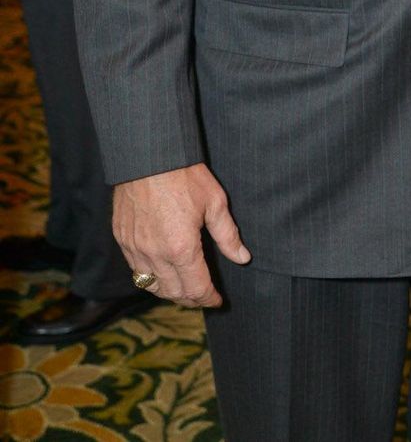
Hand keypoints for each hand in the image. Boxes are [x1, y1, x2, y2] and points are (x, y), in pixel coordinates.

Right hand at [113, 162, 250, 306]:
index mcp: (181, 249)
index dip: (208, 298)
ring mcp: (135, 249)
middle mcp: (155, 255)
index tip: (217, 300)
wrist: (148, 156)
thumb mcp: (215, 202)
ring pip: (151, 285)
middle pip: (173, 292)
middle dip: (190, 299)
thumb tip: (242, 258)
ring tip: (183, 288)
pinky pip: (135, 270)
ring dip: (168, 292)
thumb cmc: (184, 175)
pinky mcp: (122, 239)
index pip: (196, 288)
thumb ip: (228, 235)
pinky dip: (149, 278)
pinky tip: (160, 271)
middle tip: (203, 296)